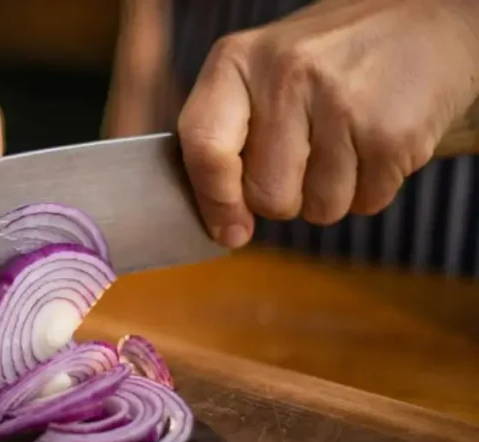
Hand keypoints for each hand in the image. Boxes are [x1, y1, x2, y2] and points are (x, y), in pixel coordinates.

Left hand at [177, 0, 478, 247]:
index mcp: (236, 61)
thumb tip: (224, 226)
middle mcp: (285, 75)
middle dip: (287, 195)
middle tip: (309, 154)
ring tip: (347, 140)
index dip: (215, 201)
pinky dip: (372, 187)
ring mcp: (341, 101)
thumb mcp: (262, 71)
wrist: (427, 21)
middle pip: (266, 196)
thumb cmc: (330, 58)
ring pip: (318, 208)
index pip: (203, 146)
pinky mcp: (390, 131)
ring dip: (333, 193)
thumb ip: (228, 136)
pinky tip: (377, 141)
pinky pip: (366, 202)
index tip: (231, 230)